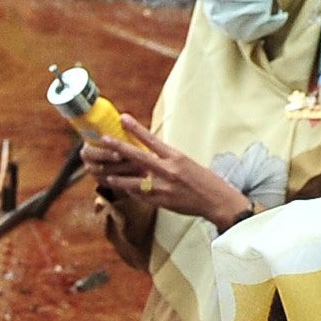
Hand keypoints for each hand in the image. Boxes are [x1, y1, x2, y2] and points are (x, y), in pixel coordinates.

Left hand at [79, 126, 252, 228]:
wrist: (216, 200)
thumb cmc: (202, 179)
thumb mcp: (186, 162)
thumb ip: (166, 158)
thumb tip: (149, 151)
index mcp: (176, 157)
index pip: (152, 140)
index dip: (136, 129)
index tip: (123, 118)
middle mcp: (168, 170)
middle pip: (138, 157)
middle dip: (119, 147)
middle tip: (104, 139)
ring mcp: (164, 187)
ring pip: (134, 181)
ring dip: (119, 178)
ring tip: (106, 174)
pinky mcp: (162, 201)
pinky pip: (141, 196)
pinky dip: (132, 192)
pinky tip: (124, 189)